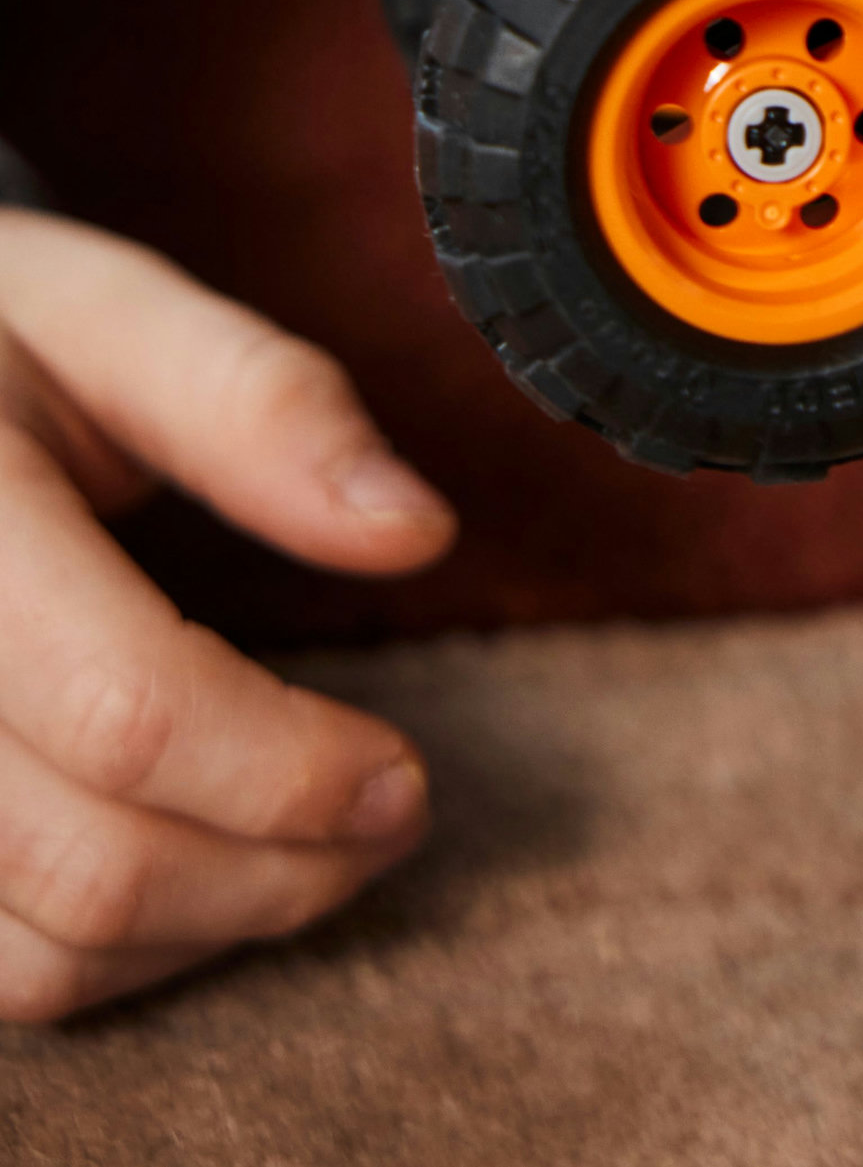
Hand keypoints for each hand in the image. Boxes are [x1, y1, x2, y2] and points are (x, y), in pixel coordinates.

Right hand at [0, 211, 455, 1021]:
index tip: (406, 772)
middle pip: (90, 863)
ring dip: (208, 928)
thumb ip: (259, 403)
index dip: (292, 770)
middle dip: (278, 870)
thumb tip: (415, 529)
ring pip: (38, 957)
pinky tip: (197, 867)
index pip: (128, 713)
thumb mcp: (109, 314)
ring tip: (314, 847)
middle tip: (392, 815)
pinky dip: (115, 957)